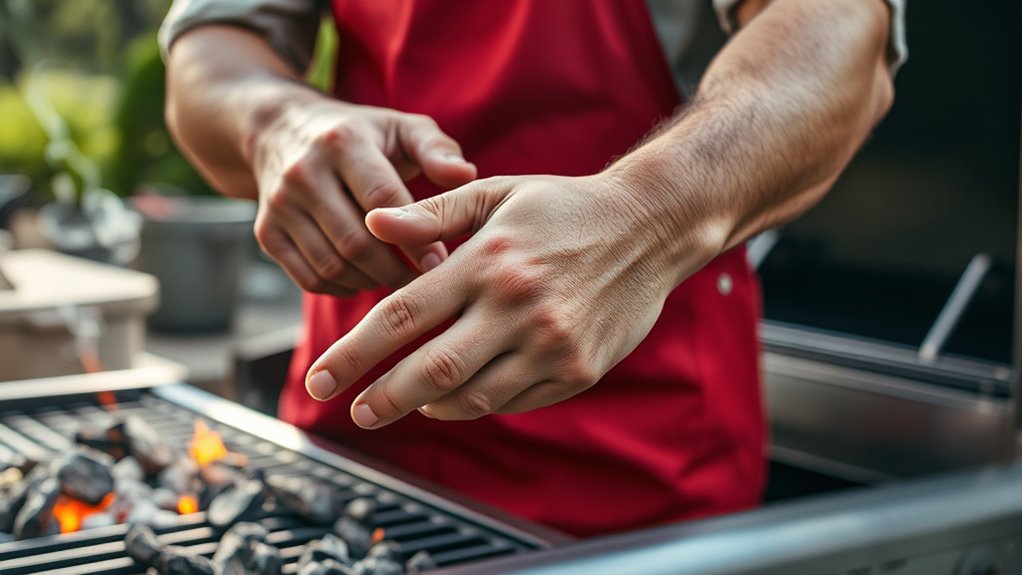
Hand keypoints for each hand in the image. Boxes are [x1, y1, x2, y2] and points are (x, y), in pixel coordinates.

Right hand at [249, 98, 476, 295]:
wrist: (282, 130)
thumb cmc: (362, 136)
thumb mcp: (401, 128)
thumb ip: (437, 150)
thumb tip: (466, 175)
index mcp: (343, 142)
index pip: (383, 200)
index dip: (415, 238)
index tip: (442, 262)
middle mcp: (304, 172)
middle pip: (356, 242)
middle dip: (395, 270)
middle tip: (425, 282)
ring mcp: (279, 205)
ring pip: (332, 266)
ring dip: (372, 282)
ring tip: (399, 281)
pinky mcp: (266, 232)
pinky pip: (309, 279)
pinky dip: (342, 288)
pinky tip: (366, 279)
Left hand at [304, 172, 723, 427]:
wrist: (651, 228)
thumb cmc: (564, 207)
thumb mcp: (497, 193)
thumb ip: (432, 211)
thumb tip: (373, 224)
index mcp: (489, 261)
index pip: (401, 317)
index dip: (352, 355)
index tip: (320, 378)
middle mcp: (517, 307)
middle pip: (429, 371)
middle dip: (381, 398)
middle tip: (354, 411)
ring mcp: (551, 345)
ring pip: (471, 397)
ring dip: (429, 405)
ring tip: (407, 400)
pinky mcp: (578, 371)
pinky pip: (513, 401)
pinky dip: (478, 403)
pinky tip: (462, 393)